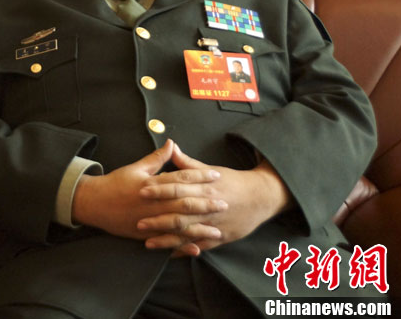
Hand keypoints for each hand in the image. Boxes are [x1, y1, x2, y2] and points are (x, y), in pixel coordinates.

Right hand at [72, 140, 226, 255]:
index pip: (180, 179)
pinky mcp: (145, 234)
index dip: (199, 177)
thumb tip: (172, 144)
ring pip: (178, 225)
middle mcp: (153, 203)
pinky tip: (196, 248)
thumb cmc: (116, 183)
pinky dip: (182, 245)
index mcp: (152, 185)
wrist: (94, 203)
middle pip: (184, 203)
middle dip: (205, 203)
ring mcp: (149, 220)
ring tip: (217, 230)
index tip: (216, 176)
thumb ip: (157, 158)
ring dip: (199, 228)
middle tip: (225, 203)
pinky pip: (167, 241)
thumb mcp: (136, 167)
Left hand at [137, 142, 292, 253]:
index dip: (159, 189)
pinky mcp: (220, 237)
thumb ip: (189, 164)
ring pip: (188, 233)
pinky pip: (200, 245)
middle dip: (159, 218)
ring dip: (168, 239)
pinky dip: (185, 250)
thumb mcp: (212, 169)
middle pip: (181, 212)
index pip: (178, 187)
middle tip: (139, 222)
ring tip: (148, 243)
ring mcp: (214, 223)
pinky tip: (170, 254)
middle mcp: (208, 206)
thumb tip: (172, 147)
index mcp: (204, 187)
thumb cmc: (233, 181)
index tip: (141, 190)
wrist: (261, 197)